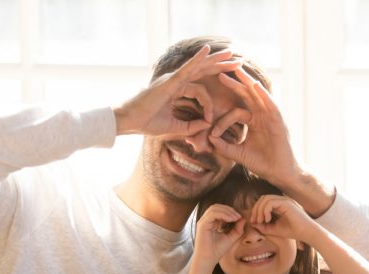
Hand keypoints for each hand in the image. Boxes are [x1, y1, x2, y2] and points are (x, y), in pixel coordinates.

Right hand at [114, 45, 241, 135]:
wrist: (130, 121)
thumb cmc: (147, 123)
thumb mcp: (174, 127)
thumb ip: (191, 127)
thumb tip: (207, 125)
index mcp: (176, 90)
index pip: (200, 90)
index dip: (208, 104)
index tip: (209, 120)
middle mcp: (176, 81)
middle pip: (203, 71)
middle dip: (221, 66)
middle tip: (238, 61)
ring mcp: (173, 79)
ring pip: (199, 67)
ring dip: (217, 60)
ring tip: (232, 53)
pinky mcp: (170, 81)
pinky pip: (187, 68)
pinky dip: (197, 59)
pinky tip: (208, 50)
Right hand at [194, 204, 244, 267]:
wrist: (208, 260)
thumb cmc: (217, 251)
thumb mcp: (231, 238)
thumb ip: (237, 229)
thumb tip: (243, 219)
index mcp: (211, 223)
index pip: (220, 210)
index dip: (230, 211)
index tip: (240, 217)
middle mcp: (206, 221)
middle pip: (217, 207)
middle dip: (229, 209)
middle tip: (238, 216)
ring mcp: (203, 222)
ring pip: (214, 208)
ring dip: (227, 211)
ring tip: (235, 217)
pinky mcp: (202, 224)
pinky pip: (212, 214)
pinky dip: (223, 214)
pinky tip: (231, 219)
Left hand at [208, 68, 298, 187]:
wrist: (279, 173)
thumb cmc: (262, 163)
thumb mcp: (239, 154)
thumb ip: (224, 147)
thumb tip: (209, 140)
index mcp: (253, 121)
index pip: (235, 112)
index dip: (222, 121)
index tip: (212, 133)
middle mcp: (261, 115)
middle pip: (246, 95)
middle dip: (234, 83)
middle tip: (220, 71)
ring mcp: (270, 116)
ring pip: (257, 94)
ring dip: (247, 81)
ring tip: (237, 69)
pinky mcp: (278, 120)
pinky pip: (270, 104)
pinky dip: (263, 94)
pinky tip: (255, 85)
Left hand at [250, 195, 317, 243]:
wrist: (307, 234)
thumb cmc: (293, 232)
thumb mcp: (274, 229)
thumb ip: (263, 226)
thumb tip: (252, 223)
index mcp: (279, 205)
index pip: (263, 202)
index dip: (256, 210)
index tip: (254, 222)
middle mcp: (282, 200)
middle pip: (263, 198)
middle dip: (256, 209)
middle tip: (255, 221)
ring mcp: (285, 200)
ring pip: (266, 199)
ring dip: (260, 210)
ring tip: (261, 221)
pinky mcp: (287, 203)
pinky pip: (271, 202)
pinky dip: (266, 211)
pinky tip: (267, 220)